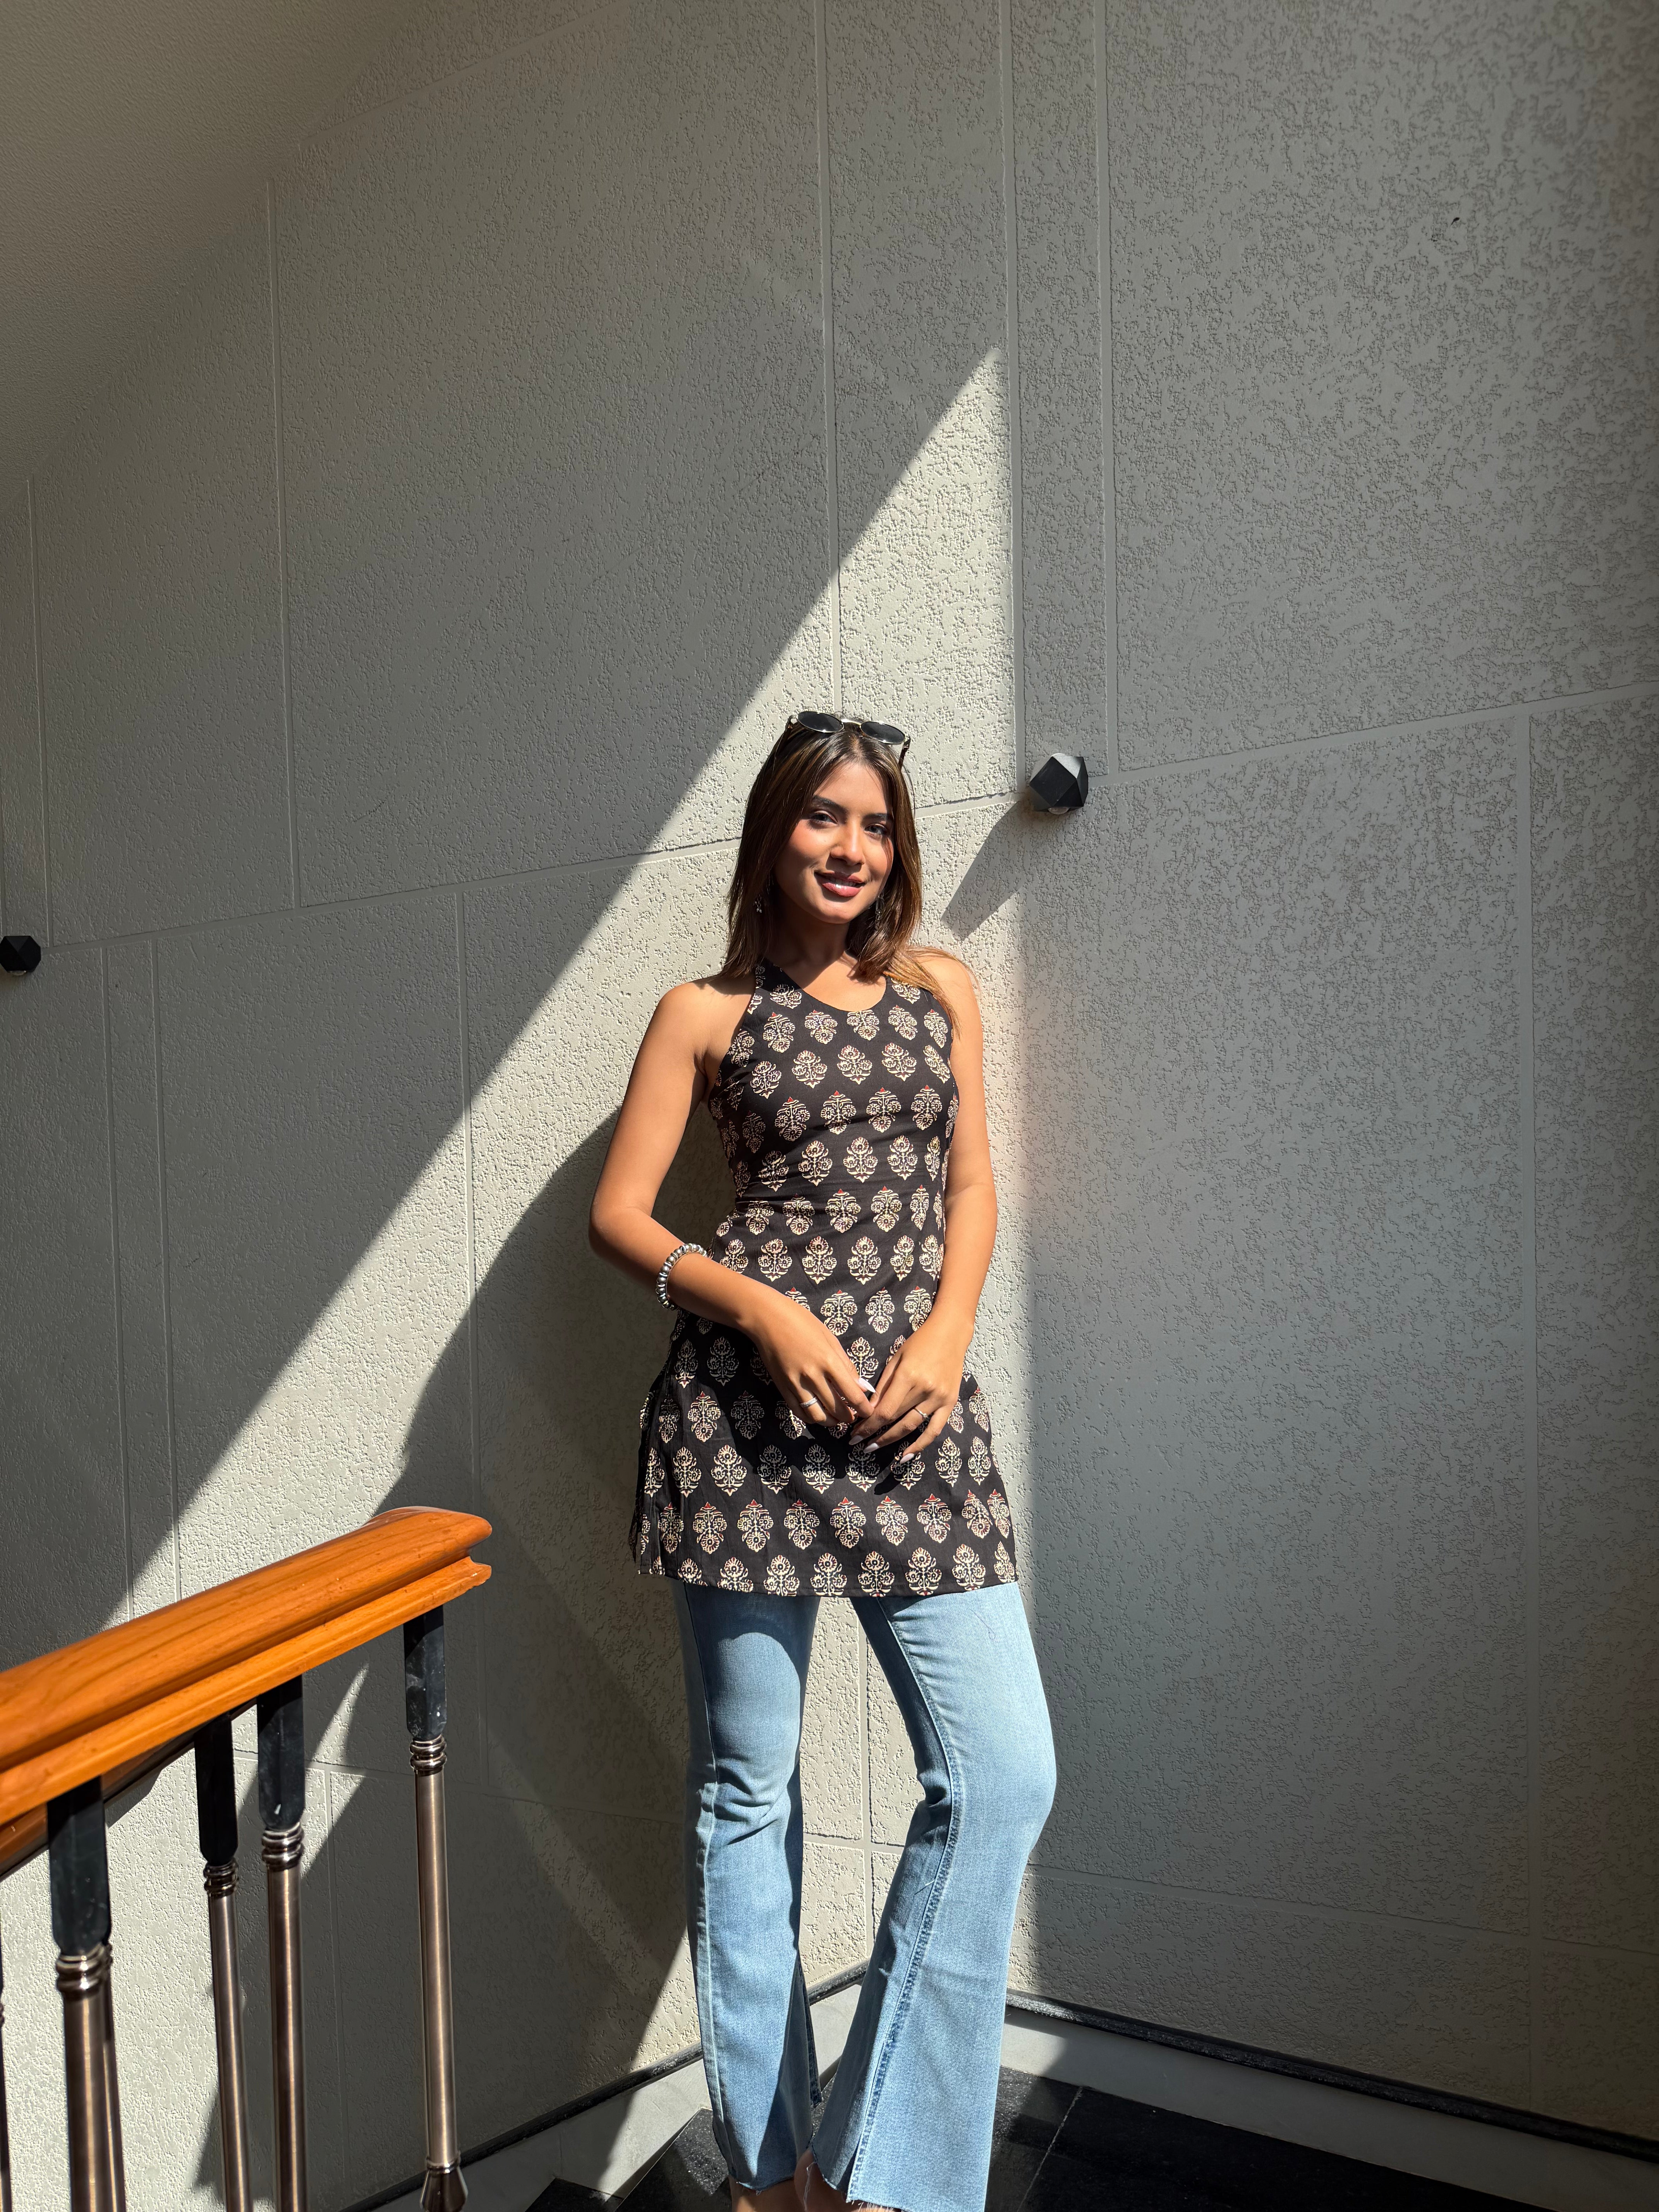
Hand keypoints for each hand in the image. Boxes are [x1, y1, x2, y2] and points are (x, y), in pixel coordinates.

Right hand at [747, 1292, 872, 1428]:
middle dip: (849, 1417)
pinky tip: (819, 1414)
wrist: (767, 1319)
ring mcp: (795, 1384)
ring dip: (830, 1422)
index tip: (869, 1412)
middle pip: (836, 1409)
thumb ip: (846, 1364)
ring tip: (837, 1419)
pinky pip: (799, 1411)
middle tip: (853, 1416)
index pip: (852, 1395)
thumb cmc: (802, 1322)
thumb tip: (861, 1386)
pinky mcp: (782, 1388)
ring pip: (817, 1416)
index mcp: (828, 1361)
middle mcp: (813, 1376)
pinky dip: (811, 1418)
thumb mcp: (830, 1338)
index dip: (864, 1408)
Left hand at [850, 1320, 967, 1460]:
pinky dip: (920, 1445)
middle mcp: (925, 1389)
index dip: (868, 1425)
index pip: (885, 1409)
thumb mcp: (896, 1358)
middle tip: (858, 1442)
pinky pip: (935, 1430)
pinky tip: (905, 1456)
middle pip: (896, 1419)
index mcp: (908, 1375)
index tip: (854, 1434)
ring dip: (891, 1441)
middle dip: (874, 1433)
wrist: (950, 1334)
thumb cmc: (919, 1343)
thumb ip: (883, 1386)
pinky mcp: (950, 1403)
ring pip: (912, 1426)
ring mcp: (939, 1398)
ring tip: (873, 1448)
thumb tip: (868, 1411)